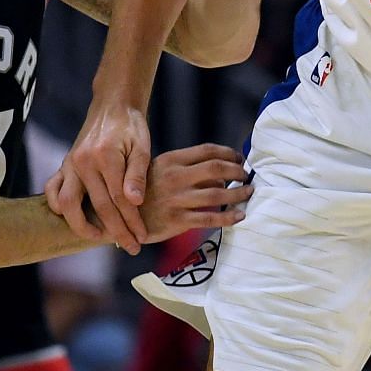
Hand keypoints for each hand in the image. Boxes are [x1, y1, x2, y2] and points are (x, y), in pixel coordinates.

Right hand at [48, 99, 152, 250]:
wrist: (112, 107)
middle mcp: (83, 162)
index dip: (132, 222)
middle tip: (131, 246)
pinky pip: (52, 191)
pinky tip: (75, 219)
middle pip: (98, 207)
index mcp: (105, 157)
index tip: (142, 237)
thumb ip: (137, 175)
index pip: (119, 200)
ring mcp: (69, 164)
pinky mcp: (63, 166)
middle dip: (116, 231)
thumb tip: (134, 202)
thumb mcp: (142, 146)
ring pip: (66, 205)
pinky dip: (58, 208)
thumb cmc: (130, 127)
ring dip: (81, 226)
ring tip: (99, 238)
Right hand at [137, 144, 251, 243]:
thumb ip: (186, 169)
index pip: (208, 150)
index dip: (228, 153)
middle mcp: (175, 177)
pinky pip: (210, 218)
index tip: (239, 158)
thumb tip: (220, 175)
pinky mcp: (177, 220)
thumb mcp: (159, 171)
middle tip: (247, 176)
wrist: (121, 217)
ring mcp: (177, 199)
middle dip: (237, 171)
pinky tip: (240, 216)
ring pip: (217, 193)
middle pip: (217, 169)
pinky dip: (228, 217)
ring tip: (248, 193)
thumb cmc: (144, 192)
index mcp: (171, 160)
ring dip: (238, 193)